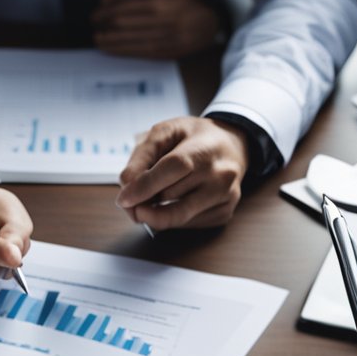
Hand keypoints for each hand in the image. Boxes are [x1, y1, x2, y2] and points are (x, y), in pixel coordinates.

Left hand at [92, 0, 221, 58]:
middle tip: (94, 23)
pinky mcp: (166, 51)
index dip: (107, 8)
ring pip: (128, 38)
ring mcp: (165, 36)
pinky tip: (109, 48)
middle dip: (104, 22)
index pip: (126, 3)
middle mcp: (164, 16)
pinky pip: (137, 51)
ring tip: (97, 38)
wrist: (210, 23)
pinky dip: (120, 50)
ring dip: (108, 39)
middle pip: (124, 21)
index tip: (97, 9)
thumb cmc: (184, 2)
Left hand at [117, 116, 246, 229]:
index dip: (146, 186)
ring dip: (155, 213)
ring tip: (149, 199)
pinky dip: (172, 217)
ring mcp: (226, 197)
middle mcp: (221, 175)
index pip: (174, 168)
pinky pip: (187, 225)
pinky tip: (174, 201)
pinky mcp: (224, 214)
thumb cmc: (195, 138)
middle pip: (171, 196)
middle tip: (131, 197)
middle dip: (143, 201)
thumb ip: (143, 154)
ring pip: (178, 217)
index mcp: (205, 148)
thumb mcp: (166, 131)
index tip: (123, 199)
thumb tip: (126, 184)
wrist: (233, 146)